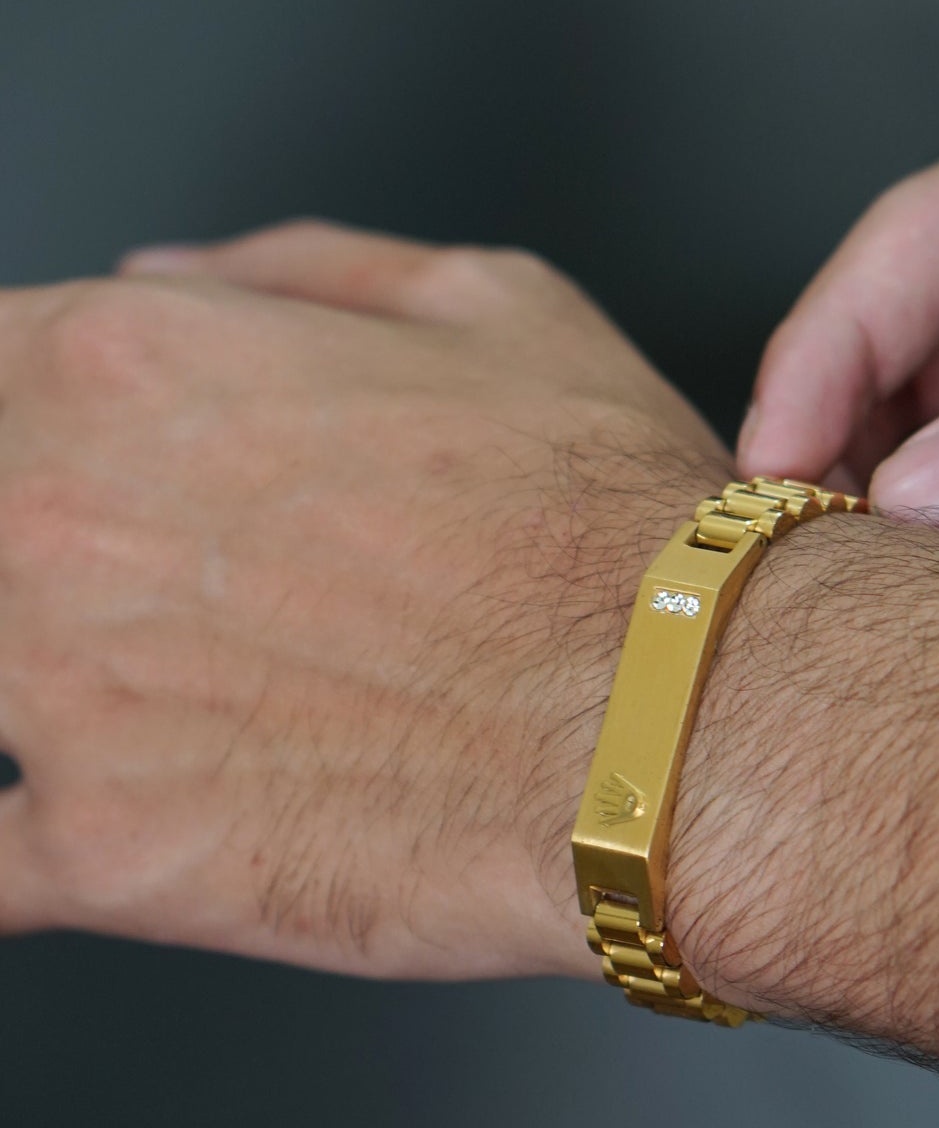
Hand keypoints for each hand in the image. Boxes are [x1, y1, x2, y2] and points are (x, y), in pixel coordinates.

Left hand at [0, 220, 728, 977]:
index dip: (39, 412)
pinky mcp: (112, 856)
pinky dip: (6, 845)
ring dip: (30, 672)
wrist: (683, 732)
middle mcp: (63, 519)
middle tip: (165, 592)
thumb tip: (175, 282)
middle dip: (48, 547)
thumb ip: (301, 271)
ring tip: (166, 691)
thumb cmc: (616, 538)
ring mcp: (66, 697)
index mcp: (137, 369)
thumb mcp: (502, 310)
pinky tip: (52, 819)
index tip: (87, 459)